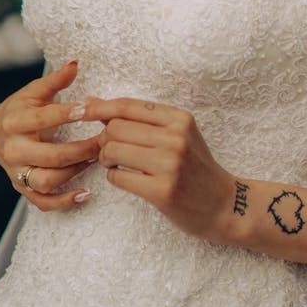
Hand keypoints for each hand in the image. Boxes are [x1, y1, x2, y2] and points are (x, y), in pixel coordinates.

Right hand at [0, 60, 100, 211]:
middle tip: (103, 141)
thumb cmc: (23, 107)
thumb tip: (75, 63)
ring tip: (96, 159)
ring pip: (46, 181)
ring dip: (75, 172)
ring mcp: (17, 172)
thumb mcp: (35, 91)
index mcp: (14, 121)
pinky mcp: (23, 188)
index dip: (65, 115)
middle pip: (49, 156)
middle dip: (80, 149)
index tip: (87, 110)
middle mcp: (13, 150)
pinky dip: (63, 202)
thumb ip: (56, 80)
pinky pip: (42, 202)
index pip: (41, 119)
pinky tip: (86, 193)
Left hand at [87, 97, 234, 241]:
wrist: (224, 205)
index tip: (82, 111)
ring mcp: (170, 164)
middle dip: (104, 138)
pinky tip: (125, 178)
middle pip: (116, 127)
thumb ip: (139, 118)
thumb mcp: (177, 134)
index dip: (99, 107)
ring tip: (114, 162)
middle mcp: (176, 137)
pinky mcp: (162, 191)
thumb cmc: (195, 167)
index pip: (128, 106)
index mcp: (180, 118)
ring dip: (106, 157)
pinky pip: (118, 176)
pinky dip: (114, 176)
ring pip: (113, 150)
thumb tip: (92, 101)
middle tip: (108, 148)